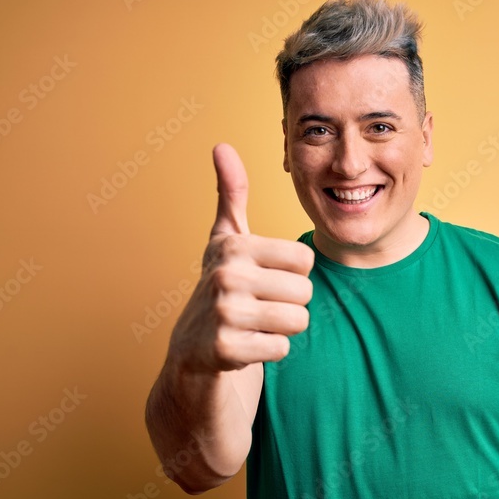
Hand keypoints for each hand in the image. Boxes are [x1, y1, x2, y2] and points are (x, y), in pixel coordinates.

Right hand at [169, 143, 314, 371]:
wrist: (193, 351)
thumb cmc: (221, 288)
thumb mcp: (226, 239)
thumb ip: (231, 193)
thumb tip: (222, 146)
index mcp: (235, 246)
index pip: (306, 261)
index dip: (292, 275)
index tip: (266, 279)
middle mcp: (226, 276)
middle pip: (306, 292)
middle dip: (290, 304)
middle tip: (261, 308)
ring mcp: (224, 314)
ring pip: (298, 321)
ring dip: (283, 329)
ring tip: (256, 325)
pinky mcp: (225, 349)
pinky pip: (282, 349)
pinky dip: (271, 352)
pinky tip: (248, 345)